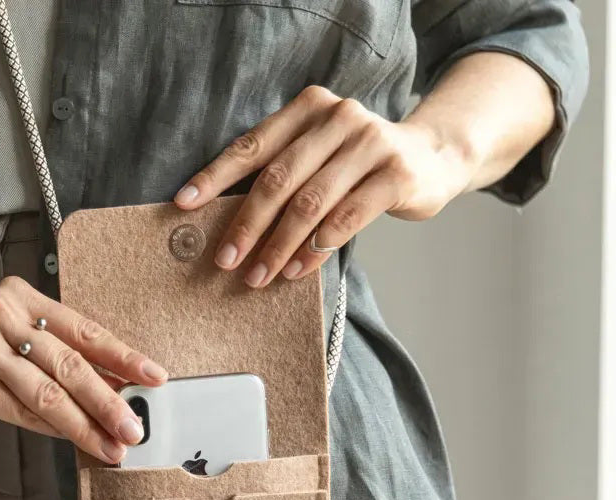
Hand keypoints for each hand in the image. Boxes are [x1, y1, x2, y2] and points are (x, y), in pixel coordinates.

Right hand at [0, 275, 167, 462]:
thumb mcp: (7, 347)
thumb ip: (52, 359)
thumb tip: (114, 390)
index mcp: (18, 295)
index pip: (81, 328)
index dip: (122, 355)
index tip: (154, 377)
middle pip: (69, 361)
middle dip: (109, 399)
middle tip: (137, 426)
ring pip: (49, 390)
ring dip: (87, 424)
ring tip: (114, 446)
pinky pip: (22, 410)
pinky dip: (53, 429)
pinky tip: (77, 442)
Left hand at [174, 85, 474, 285]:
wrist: (432, 158)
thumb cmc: (357, 166)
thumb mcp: (318, 156)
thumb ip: (281, 173)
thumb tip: (224, 223)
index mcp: (309, 107)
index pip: (252, 145)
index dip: (215, 176)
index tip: (183, 205)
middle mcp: (339, 117)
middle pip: (278, 179)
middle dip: (246, 225)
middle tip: (224, 261)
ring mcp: (371, 143)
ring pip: (310, 203)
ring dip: (278, 246)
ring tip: (258, 275)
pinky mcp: (396, 174)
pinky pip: (346, 218)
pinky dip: (316, 249)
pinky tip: (296, 270)